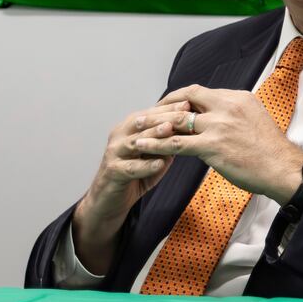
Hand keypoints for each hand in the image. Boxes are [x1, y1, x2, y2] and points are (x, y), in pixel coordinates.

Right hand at [71, 101, 192, 273]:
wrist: (110, 198)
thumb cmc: (137, 171)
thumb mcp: (155, 152)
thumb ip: (169, 139)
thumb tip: (193, 126)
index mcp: (130, 127)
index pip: (152, 112)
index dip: (171, 108)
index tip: (191, 103)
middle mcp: (120, 135)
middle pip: (143, 122)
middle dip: (165, 117)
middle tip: (185, 114)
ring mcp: (114, 153)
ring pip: (135, 141)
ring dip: (153, 136)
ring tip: (171, 132)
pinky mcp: (112, 172)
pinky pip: (130, 168)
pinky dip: (145, 165)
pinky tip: (159, 164)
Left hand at [134, 85, 302, 204]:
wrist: (282, 168)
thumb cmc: (270, 151)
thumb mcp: (255, 119)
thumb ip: (235, 114)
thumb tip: (219, 117)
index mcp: (238, 98)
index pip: (202, 91)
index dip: (181, 98)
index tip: (169, 106)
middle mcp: (227, 106)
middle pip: (187, 97)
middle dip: (164, 105)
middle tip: (148, 114)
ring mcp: (219, 126)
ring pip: (178, 120)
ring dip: (154, 125)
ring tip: (136, 130)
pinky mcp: (212, 146)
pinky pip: (177, 143)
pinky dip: (157, 144)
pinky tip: (144, 147)